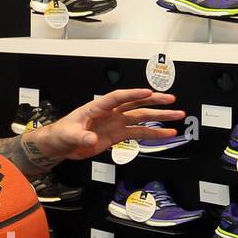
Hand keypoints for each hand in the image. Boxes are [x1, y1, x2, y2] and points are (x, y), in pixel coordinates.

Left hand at [31, 89, 183, 161]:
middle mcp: (110, 113)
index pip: (117, 97)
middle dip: (154, 102)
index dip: (133, 94)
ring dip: (159, 117)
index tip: (148, 92)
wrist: (60, 145)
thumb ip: (81, 136)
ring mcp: (115, 123)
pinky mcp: (117, 135)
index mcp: (96, 107)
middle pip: (135, 104)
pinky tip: (166, 133)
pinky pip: (138, 133)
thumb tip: (91, 138)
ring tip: (177, 116)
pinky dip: (153, 133)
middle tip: (171, 100)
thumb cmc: (62, 133)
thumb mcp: (69, 135)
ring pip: (141, 117)